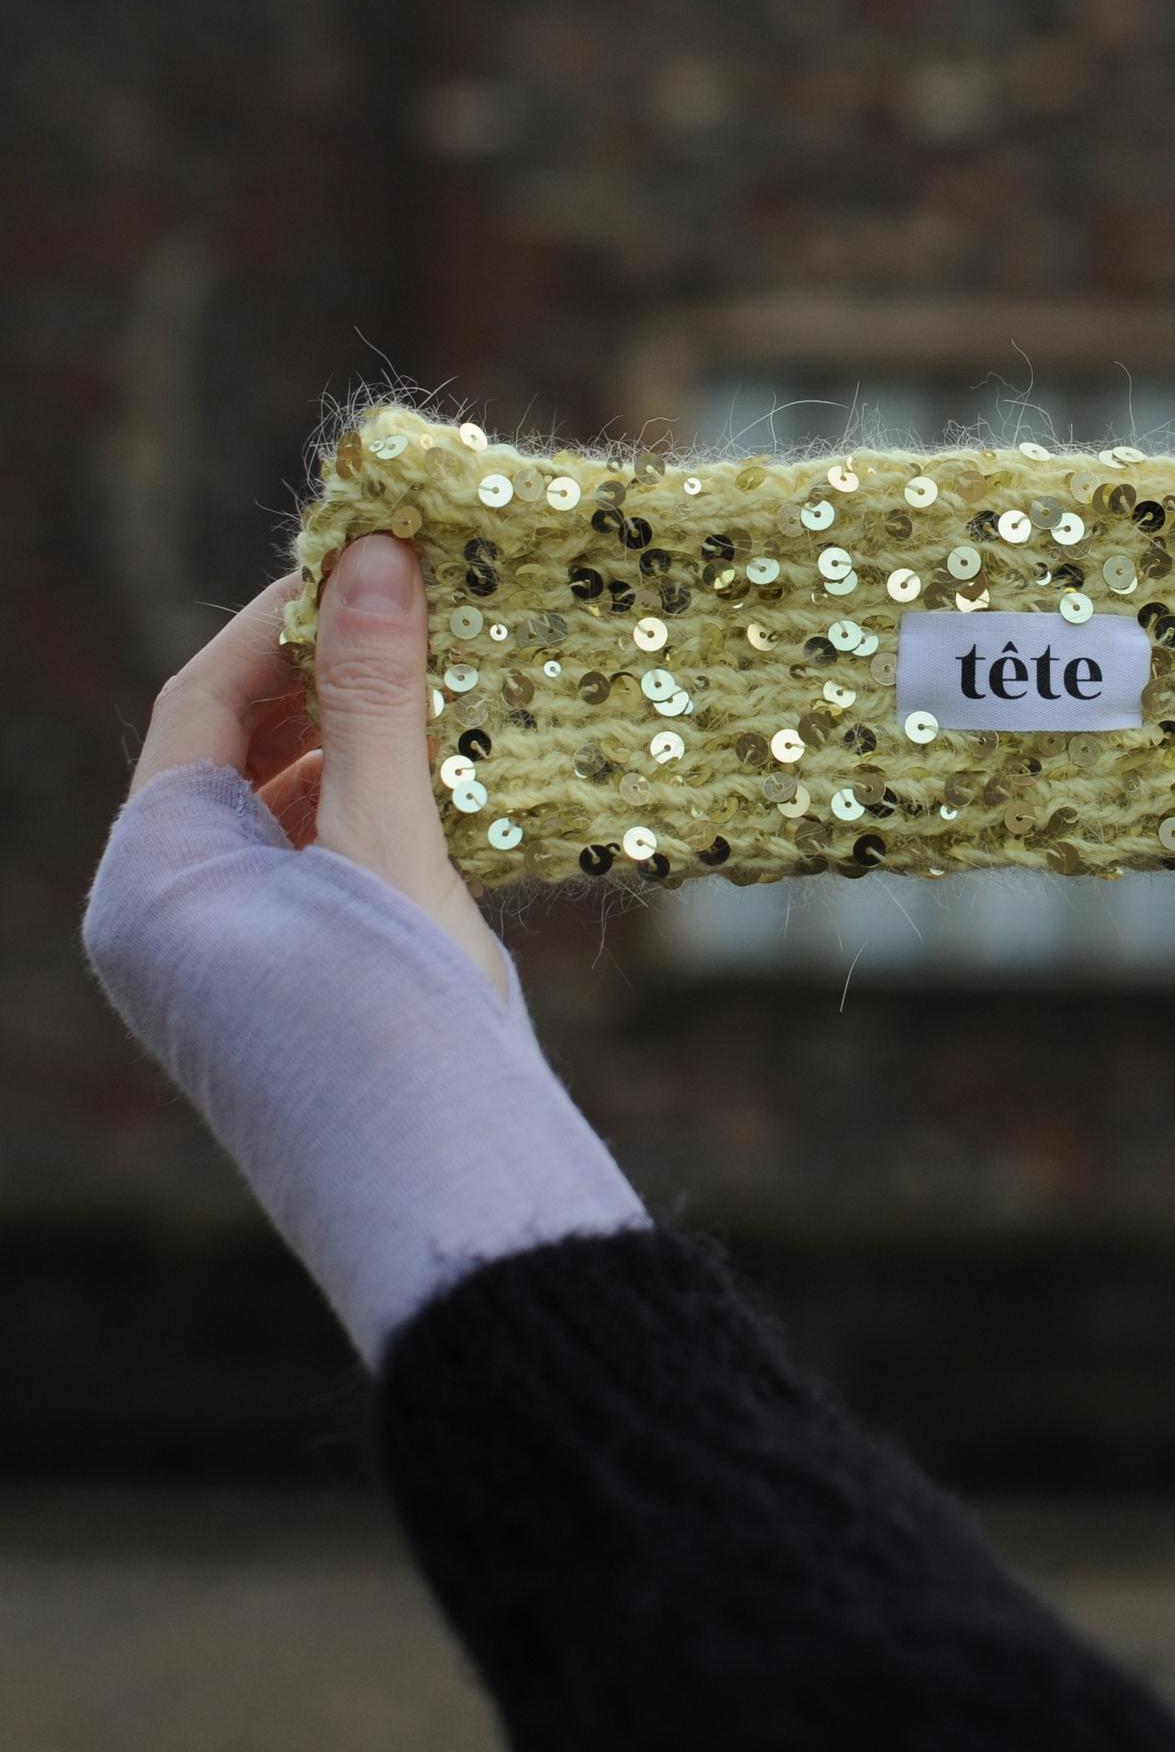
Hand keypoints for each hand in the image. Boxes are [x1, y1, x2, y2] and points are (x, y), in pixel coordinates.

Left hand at [129, 533, 507, 1001]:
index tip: (364, 565)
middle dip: (319, 683)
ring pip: (272, 818)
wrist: (446, 1197)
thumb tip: (372, 554)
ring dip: (349, 751)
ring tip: (441, 697)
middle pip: (228, 758)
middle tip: (414, 620)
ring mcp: (217, 966)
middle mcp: (161, 920)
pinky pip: (304, 875)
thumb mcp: (389, 845)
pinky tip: (438, 793)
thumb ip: (374, 699)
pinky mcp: (278, 998)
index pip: (197, 703)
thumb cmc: (404, 1019)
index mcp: (151, 877)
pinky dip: (362, 821)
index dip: (279, 621)